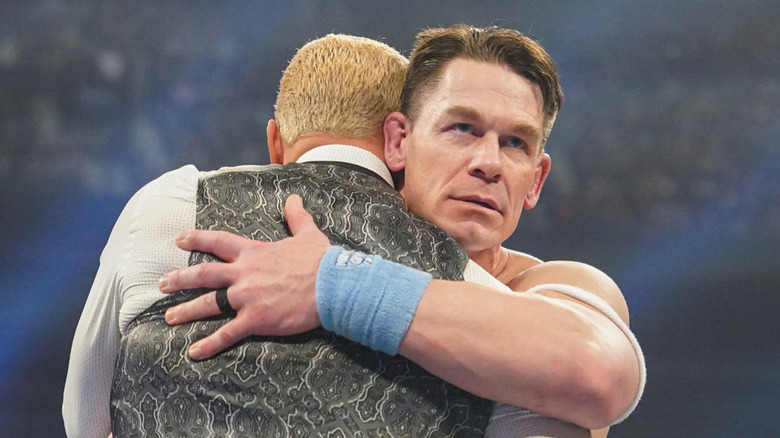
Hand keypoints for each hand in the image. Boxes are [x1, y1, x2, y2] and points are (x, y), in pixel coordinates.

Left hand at [158, 194, 330, 359]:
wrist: (332, 285)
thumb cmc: (321, 261)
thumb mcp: (307, 233)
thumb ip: (296, 216)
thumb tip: (294, 198)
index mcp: (254, 252)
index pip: (218, 242)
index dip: (197, 238)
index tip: (179, 240)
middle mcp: (244, 273)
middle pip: (204, 274)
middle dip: (180, 278)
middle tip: (162, 284)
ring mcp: (247, 297)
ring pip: (209, 304)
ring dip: (186, 310)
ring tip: (169, 317)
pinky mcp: (255, 319)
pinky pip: (227, 333)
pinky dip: (209, 343)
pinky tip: (194, 351)